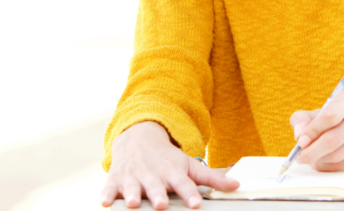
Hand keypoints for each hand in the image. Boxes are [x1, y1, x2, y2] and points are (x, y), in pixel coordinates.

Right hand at [100, 121, 238, 208]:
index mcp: (172, 173)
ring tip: (133, 203)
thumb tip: (238, 185)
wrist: (138, 139)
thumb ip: (212, 178)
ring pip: (132, 188)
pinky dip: (107, 195)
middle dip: (158, 195)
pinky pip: (109, 189)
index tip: (196, 204)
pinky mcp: (115, 180)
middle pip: (156, 187)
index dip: (190, 194)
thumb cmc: (168, 159)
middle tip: (162, 204)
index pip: (183, 184)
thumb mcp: (190, 165)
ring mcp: (133, 177)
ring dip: (132, 195)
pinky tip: (106, 203)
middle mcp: (152, 175)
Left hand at [290, 92, 343, 171]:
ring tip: (313, 158)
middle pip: (332, 139)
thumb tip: (298, 134)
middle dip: (312, 151)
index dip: (312, 131)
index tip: (300, 141)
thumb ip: (304, 119)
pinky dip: (329, 167)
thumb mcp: (324, 112)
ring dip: (320, 159)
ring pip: (337, 154)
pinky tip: (324, 162)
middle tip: (301, 157)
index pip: (329, 116)